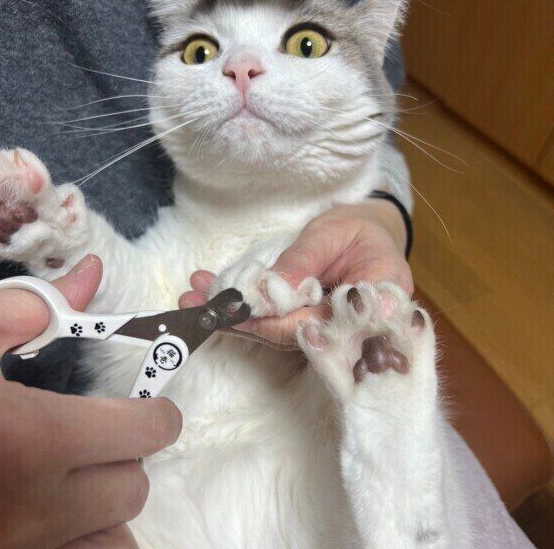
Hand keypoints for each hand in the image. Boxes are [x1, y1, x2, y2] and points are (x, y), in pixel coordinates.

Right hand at [0, 256, 182, 548]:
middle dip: (128, 456)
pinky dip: (86, 538)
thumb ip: (25, 308)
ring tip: (79, 472)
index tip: (151, 406)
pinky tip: (58, 507)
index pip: (146, 432)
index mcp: (36, 440)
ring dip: (108, 501)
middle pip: (132, 487)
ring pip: (113, 533)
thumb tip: (88, 276)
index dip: (159, 414)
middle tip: (101, 434)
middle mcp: (37, 507)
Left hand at [180, 200, 412, 348]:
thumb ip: (305, 260)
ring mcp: (324, 328)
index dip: (272, 322)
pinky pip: (274, 322)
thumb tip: (272, 291)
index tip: (231, 310)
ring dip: (232, 316)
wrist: (369, 235)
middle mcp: (349, 327)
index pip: (318, 325)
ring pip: (275, 332)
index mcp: (372, 304)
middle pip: (290, 335)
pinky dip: (241, 310)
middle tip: (196, 305)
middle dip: (240, 321)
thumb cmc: (358, 229)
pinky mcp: (306, 322)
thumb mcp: (332, 233)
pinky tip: (208, 296)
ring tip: (192, 297)